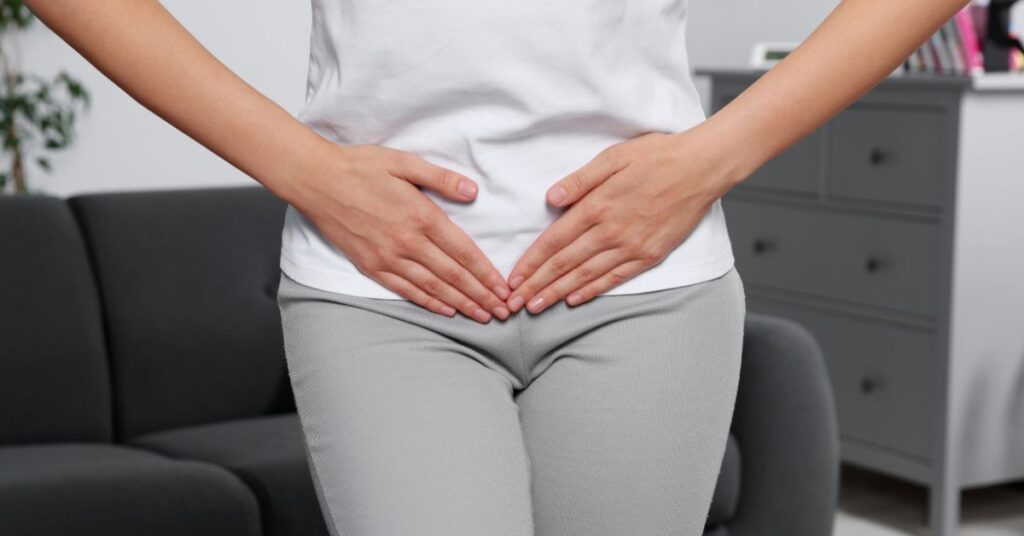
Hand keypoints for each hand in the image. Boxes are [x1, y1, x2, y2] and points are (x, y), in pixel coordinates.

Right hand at [289, 143, 510, 322]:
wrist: (316, 180)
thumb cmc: (360, 166)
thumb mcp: (404, 162)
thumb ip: (441, 178)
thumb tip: (473, 191)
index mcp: (421, 215)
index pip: (463, 251)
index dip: (486, 273)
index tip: (504, 288)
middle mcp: (407, 242)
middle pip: (453, 275)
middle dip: (481, 295)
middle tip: (502, 312)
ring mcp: (388, 257)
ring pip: (433, 287)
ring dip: (461, 304)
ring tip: (482, 316)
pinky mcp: (371, 265)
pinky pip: (405, 289)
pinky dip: (428, 303)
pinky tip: (446, 311)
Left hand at [504, 127, 740, 313]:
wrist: (702, 168)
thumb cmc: (657, 156)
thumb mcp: (613, 157)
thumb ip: (580, 180)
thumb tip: (550, 199)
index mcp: (598, 205)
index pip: (554, 241)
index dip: (531, 262)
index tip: (513, 279)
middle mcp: (612, 231)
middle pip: (565, 263)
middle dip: (537, 285)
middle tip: (514, 303)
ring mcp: (632, 246)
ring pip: (587, 275)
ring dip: (558, 293)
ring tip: (536, 307)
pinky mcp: (650, 255)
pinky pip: (615, 278)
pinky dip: (593, 291)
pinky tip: (575, 300)